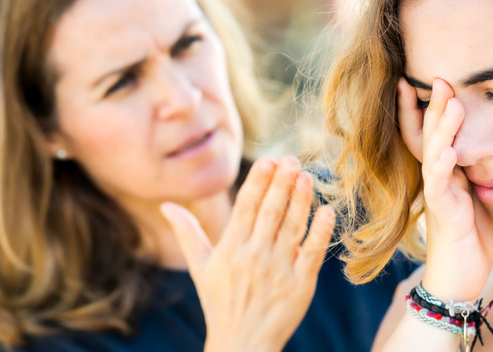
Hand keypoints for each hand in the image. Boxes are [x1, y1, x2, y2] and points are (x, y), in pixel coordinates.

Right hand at [161, 156, 335, 351]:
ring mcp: (279, 270)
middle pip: (271, 212)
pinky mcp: (300, 284)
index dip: (258, 182)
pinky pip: (312, 253)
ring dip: (301, 200)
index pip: (246, 207)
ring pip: (292, 227)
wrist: (242, 345)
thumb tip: (165, 206)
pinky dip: (320, 232)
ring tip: (307, 176)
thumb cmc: (220, 303)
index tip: (269, 160)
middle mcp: (255, 255)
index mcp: (231, 248)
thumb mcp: (200, 268)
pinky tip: (327, 212)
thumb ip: (187, 233)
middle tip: (291, 159)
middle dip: (281, 183)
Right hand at [396, 77, 492, 301]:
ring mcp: (437, 194)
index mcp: (445, 172)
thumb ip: (485, 172)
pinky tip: (449, 151)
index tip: (431, 78)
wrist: (459, 278)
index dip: (428, 108)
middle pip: (430, 134)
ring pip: (433, 153)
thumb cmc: (471, 238)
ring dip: (442, 128)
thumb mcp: (483, 197)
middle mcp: (436, 178)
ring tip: (452, 102)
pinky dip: (443, 167)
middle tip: (440, 77)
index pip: (431, 133)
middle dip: (434, 105)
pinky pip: (439, 186)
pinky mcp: (442, 213)